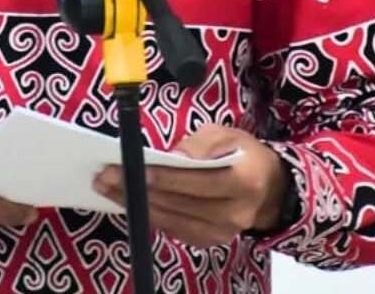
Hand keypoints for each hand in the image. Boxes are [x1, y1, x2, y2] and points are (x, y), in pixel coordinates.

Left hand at [93, 125, 289, 247]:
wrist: (268, 189)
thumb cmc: (243, 154)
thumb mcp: (228, 135)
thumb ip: (201, 143)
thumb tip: (172, 155)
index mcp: (244, 182)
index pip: (198, 181)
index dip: (166, 177)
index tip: (136, 168)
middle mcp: (234, 213)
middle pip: (179, 203)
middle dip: (139, 189)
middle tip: (106, 175)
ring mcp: (222, 232)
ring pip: (171, 219)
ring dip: (135, 204)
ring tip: (107, 187)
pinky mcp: (209, 240)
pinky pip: (173, 229)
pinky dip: (148, 214)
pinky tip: (126, 201)